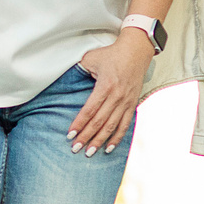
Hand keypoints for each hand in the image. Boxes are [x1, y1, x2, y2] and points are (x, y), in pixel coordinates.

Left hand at [68, 30, 153, 153]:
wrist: (136, 51)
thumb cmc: (110, 54)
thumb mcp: (91, 59)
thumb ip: (79, 70)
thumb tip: (67, 80)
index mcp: (105, 86)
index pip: (89, 110)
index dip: (79, 124)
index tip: (69, 135)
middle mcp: (117, 97)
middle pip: (99, 122)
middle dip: (86, 137)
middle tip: (75, 149)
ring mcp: (126, 102)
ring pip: (112, 126)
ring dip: (100, 141)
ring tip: (90, 153)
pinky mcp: (132, 104)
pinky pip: (125, 125)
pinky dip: (117, 137)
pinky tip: (109, 148)